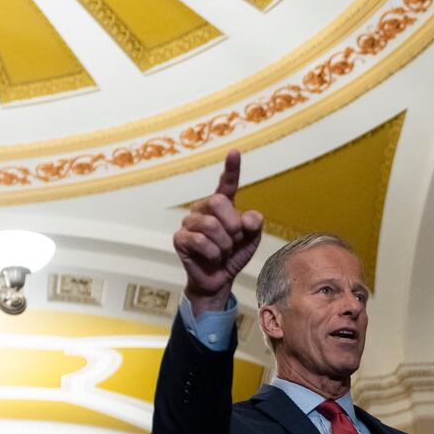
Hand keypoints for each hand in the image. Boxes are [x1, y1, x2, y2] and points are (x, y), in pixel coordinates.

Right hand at [173, 150, 263, 312]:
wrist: (219, 281)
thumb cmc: (233, 256)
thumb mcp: (250, 240)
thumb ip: (254, 225)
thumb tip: (247, 218)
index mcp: (222, 205)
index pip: (226, 184)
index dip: (231, 169)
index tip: (235, 153)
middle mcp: (203, 208)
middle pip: (219, 202)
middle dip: (233, 226)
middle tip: (233, 241)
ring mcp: (189, 222)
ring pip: (210, 225)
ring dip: (224, 244)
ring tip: (223, 252)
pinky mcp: (180, 238)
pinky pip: (200, 241)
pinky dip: (213, 253)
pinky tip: (213, 259)